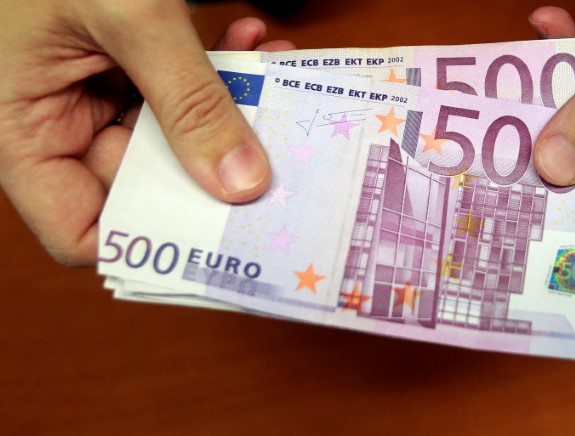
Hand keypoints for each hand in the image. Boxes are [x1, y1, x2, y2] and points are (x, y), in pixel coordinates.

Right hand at [0, 1, 293, 265]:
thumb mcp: (125, 16)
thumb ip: (186, 100)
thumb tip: (243, 185)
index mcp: (25, 132)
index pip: (82, 230)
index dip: (148, 241)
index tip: (223, 235)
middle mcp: (62, 124)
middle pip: (147, 187)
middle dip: (215, 170)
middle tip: (278, 157)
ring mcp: (98, 94)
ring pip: (178, 136)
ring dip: (232, 111)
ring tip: (279, 79)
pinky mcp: (129, 64)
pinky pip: (183, 88)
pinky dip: (220, 69)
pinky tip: (253, 38)